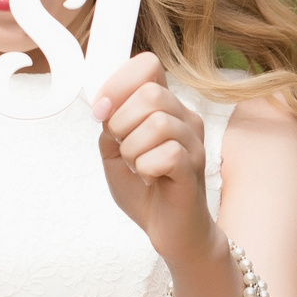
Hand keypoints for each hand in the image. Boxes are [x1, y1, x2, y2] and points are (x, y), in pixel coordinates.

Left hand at [93, 52, 218, 269]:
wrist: (169, 231)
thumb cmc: (146, 191)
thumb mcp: (115, 152)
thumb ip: (110, 125)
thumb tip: (105, 106)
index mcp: (166, 107)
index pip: (148, 65)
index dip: (119, 82)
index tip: (103, 110)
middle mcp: (185, 118)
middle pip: (151, 93)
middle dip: (122, 122)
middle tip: (121, 147)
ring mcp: (194, 142)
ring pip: (157, 122)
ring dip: (132, 149)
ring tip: (136, 166)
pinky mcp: (194, 167)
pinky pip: (166, 154)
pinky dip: (145, 168)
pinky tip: (150, 178)